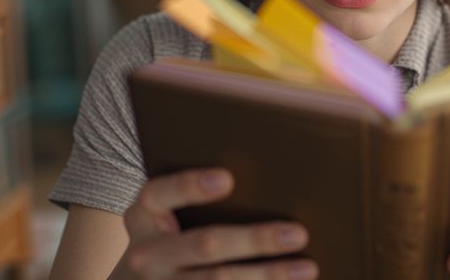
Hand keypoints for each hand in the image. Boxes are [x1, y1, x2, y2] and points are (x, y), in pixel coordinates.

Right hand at [114, 167, 317, 278]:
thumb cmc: (172, 233)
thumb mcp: (169, 213)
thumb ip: (198, 197)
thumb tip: (269, 180)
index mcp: (143, 214)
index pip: (162, 193)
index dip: (191, 186)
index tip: (229, 178)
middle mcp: (147, 254)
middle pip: (205, 244)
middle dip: (255, 239)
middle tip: (297, 233)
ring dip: (267, 275)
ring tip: (306, 268)